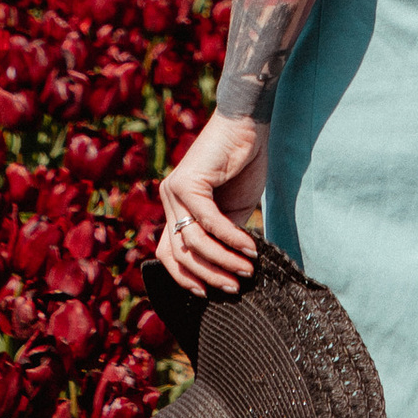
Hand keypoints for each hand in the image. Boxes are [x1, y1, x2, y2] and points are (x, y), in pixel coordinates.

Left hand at [157, 108, 267, 294]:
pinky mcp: (187, 183)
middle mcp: (168, 200)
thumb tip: (229, 272)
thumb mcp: (232, 210)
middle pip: (178, 255)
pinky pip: (208, 221)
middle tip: (235, 287)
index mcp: (176, 208)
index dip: (186, 279)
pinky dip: (231, 238)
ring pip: (192, 242)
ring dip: (223, 261)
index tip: (211, 294)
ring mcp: (173, 191)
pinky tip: (250, 247)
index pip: (168, 255)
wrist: (248, 123)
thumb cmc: (243, 164)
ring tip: (248, 270)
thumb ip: (222, 236)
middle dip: (208, 276)